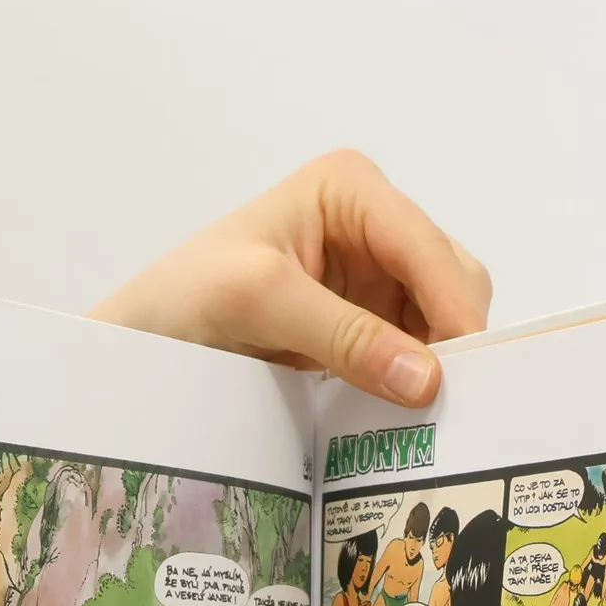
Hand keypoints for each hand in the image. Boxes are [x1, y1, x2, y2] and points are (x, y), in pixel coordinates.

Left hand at [91, 150, 490, 405]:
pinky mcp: (363, 326)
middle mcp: (373, 226)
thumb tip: (426, 379)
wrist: (143, 337)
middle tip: (446, 405)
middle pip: (450, 282)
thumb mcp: (262, 303)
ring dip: (436, 366)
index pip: (429, 249)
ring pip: (440, 323)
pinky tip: (400, 414)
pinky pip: (413, 354)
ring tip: (423, 416)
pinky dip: (414, 384)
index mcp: (352, 189)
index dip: (453, 311)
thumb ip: (346, 336)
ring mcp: (372, 278)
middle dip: (451, 339)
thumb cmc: (184, 295)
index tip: (462, 377)